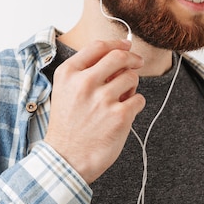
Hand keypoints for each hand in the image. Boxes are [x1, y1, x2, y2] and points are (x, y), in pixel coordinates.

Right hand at [43, 39, 144, 183]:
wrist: (66, 160)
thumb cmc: (68, 125)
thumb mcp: (65, 91)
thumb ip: (86, 71)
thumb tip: (119, 54)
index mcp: (68, 74)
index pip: (98, 46)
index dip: (117, 43)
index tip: (126, 45)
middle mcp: (84, 83)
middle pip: (119, 56)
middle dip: (133, 58)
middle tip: (138, 62)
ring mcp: (102, 99)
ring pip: (132, 77)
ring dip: (131, 86)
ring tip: (120, 99)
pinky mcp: (119, 116)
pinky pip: (139, 99)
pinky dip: (135, 105)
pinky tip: (123, 113)